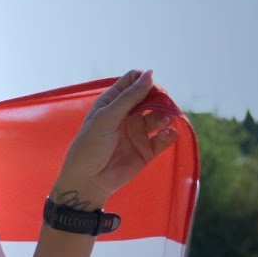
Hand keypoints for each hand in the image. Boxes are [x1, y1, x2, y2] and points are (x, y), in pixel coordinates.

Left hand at [54, 69, 177, 205]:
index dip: (143, 80)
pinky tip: (167, 134)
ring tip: (163, 122)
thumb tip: (150, 74)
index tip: (152, 85)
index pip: (132, 82)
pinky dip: (169, 134)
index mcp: (112, 103)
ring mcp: (137, 132)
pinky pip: (164, 138)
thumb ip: (129, 98)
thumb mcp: (106, 118)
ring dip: (165, 116)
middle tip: (164, 103)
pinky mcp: (147, 150)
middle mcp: (126, 115)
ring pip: (159, 117)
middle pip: (150, 98)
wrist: (88, 181)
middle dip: (159, 98)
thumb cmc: (90, 147)